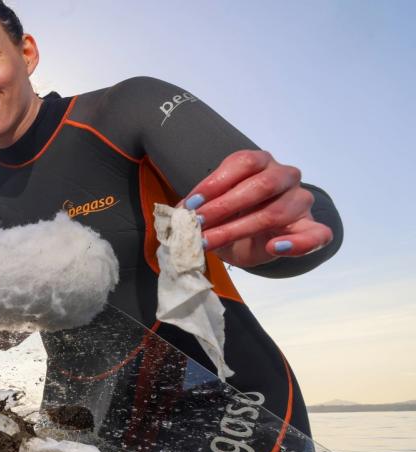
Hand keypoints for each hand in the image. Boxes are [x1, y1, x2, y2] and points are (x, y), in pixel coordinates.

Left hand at [181, 150, 332, 268]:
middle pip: (261, 186)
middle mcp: (284, 176)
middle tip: (197, 224)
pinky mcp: (310, 227)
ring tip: (210, 242)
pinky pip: (316, 234)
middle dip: (224, 206)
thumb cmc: (233, 215)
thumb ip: (200, 207)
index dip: (215, 183)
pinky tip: (273, 247)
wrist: (256, 239)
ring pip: (277, 212)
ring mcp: (300, 201)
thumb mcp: (214, 207)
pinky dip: (297, 243)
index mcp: (260, 162)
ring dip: (238, 229)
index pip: (243, 163)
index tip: (189, 205)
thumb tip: (176, 215)